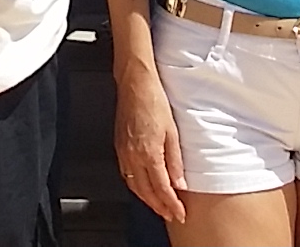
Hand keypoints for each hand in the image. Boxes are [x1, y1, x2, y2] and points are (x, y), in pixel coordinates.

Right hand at [113, 68, 191, 224]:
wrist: (135, 83)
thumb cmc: (154, 100)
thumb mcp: (173, 131)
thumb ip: (175, 160)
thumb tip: (180, 182)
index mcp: (148, 153)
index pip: (161, 188)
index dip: (171, 204)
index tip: (179, 213)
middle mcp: (133, 156)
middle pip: (146, 192)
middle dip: (159, 207)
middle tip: (171, 215)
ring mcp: (124, 152)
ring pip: (134, 186)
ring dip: (147, 199)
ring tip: (159, 206)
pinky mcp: (119, 146)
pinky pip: (126, 175)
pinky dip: (136, 186)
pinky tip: (142, 187)